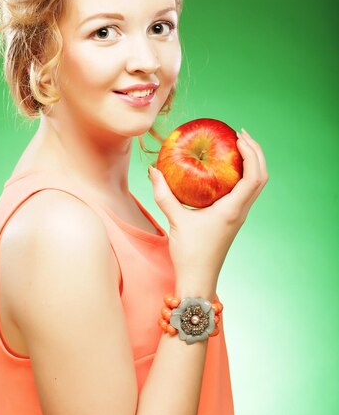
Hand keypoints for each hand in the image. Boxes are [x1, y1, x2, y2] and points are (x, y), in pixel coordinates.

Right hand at [149, 128, 268, 286]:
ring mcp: (238, 216)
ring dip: (252, 163)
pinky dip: (242, 175)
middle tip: (240, 135)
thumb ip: (164, 194)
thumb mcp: (174, 220)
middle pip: (261, 177)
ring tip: (237, 146)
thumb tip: (153, 170)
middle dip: (256, 153)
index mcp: (232, 210)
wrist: (198, 279)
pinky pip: (245, 192)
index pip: (253, 177)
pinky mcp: (233, 219)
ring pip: (256, 185)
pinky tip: (224, 168)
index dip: (252, 154)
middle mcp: (240, 211)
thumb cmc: (189, 253)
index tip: (239, 137)